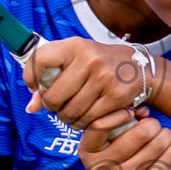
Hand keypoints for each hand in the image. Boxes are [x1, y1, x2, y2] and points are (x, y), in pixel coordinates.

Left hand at [23, 37, 158, 131]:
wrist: (139, 67)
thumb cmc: (100, 64)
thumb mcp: (76, 61)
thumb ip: (50, 78)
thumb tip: (31, 107)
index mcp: (75, 46)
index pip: (40, 59)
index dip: (31, 77)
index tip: (35, 87)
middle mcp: (89, 60)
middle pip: (54, 96)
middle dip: (52, 106)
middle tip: (57, 105)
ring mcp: (104, 78)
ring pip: (71, 112)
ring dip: (67, 118)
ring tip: (72, 112)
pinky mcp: (116, 96)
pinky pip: (89, 119)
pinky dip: (83, 123)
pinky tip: (85, 117)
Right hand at [76, 106, 170, 169]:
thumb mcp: (103, 151)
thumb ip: (117, 127)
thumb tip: (144, 112)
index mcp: (88, 152)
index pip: (99, 125)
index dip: (119, 113)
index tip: (131, 113)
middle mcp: (102, 167)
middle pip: (138, 133)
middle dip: (153, 124)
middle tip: (155, 126)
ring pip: (156, 146)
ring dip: (166, 135)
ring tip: (166, 135)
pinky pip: (166, 161)